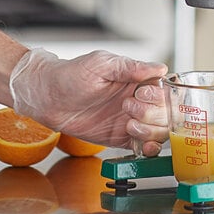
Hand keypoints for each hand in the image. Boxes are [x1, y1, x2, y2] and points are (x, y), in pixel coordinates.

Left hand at [10, 48, 168, 155]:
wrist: (48, 98)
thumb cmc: (72, 74)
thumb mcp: (101, 64)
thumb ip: (130, 67)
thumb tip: (161, 68)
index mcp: (138, 79)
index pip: (164, 90)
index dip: (158, 95)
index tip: (141, 93)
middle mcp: (139, 100)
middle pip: (166, 113)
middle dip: (151, 113)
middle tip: (128, 107)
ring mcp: (131, 119)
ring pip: (159, 131)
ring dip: (150, 131)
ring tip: (129, 124)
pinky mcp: (121, 137)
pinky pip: (144, 146)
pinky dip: (148, 149)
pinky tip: (142, 145)